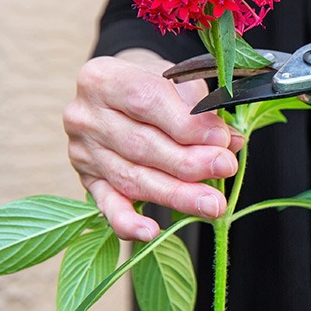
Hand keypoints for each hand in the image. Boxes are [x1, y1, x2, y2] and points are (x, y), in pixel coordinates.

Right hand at [63, 50, 243, 240]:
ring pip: (132, 178)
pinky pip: (107, 206)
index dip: (186, 124)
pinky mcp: (87, 180)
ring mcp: (82, 151)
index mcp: (103, 78)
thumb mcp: (175, 79)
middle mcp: (84, 115)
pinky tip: (151, 232)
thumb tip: (227, 139)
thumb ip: (199, 105)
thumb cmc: (153, 84)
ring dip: (176, 195)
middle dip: (188, 162)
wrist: (121, 94)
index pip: (146, 101)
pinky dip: (128, 222)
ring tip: (212, 204)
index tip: (220, 138)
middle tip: (225, 168)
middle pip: (140, 145)